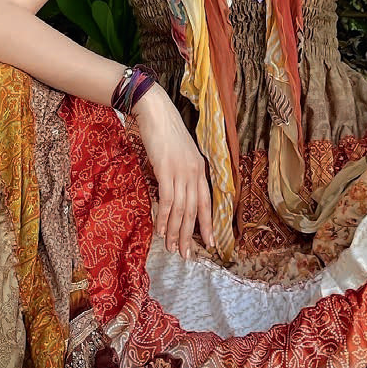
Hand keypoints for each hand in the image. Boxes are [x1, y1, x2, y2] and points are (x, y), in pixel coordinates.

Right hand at [133, 85, 213, 258]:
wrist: (156, 112)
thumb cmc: (166, 132)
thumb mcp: (180, 154)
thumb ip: (183, 173)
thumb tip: (179, 192)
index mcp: (200, 169)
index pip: (207, 202)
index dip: (208, 224)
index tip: (210, 244)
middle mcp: (194, 172)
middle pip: (194, 210)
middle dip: (190, 235)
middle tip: (187, 255)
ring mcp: (181, 171)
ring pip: (181, 209)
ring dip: (176, 231)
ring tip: (173, 249)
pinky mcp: (165, 169)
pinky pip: (167, 200)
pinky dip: (164, 218)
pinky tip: (161, 231)